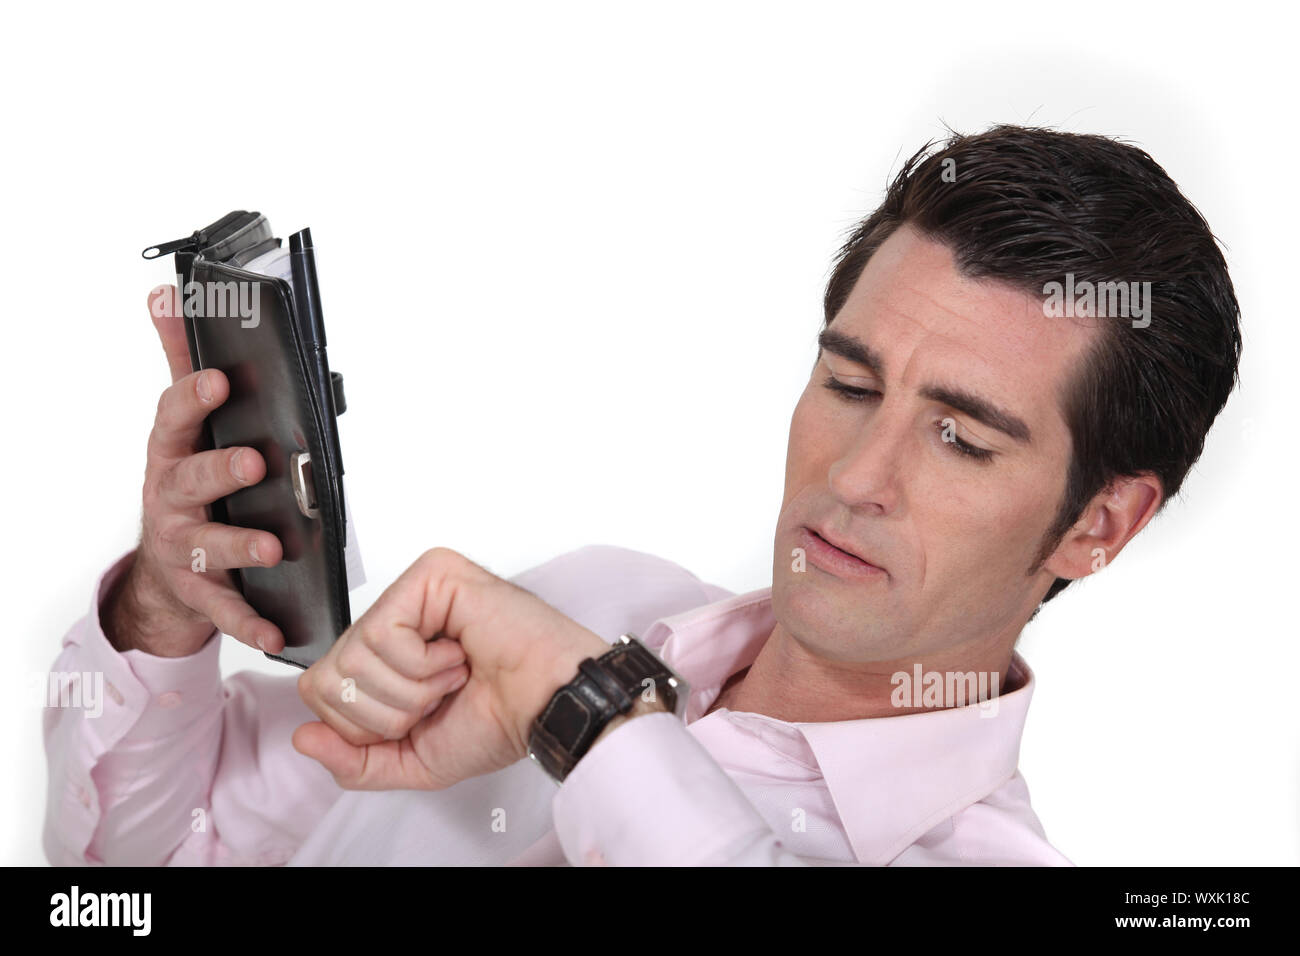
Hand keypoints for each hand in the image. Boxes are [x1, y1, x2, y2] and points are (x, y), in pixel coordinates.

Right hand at [102, 285, 285, 656]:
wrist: (164, 574)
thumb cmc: (186, 487)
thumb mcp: (182, 427)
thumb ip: (182, 363)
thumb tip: (166, 294)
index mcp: (173, 454)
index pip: (175, 420)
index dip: (193, 399)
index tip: (218, 381)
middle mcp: (171, 501)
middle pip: (190, 482)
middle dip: (220, 471)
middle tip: (254, 463)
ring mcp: (183, 550)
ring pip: (208, 546)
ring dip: (239, 546)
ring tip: (274, 546)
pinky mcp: (200, 594)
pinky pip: (226, 611)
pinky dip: (250, 622)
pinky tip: (278, 631)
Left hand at [292, 547, 609, 789]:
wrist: (547, 705)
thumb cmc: (500, 721)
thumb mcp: (413, 759)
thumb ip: (354, 760)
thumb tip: (303, 737)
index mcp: (387, 655)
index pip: (321, 689)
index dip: (363, 725)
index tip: (421, 716)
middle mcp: (394, 617)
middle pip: (328, 676)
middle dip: (386, 710)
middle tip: (439, 695)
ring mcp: (411, 591)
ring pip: (352, 657)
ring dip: (411, 688)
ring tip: (454, 673)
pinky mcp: (429, 575)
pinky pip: (381, 634)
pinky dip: (421, 664)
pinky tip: (458, 653)